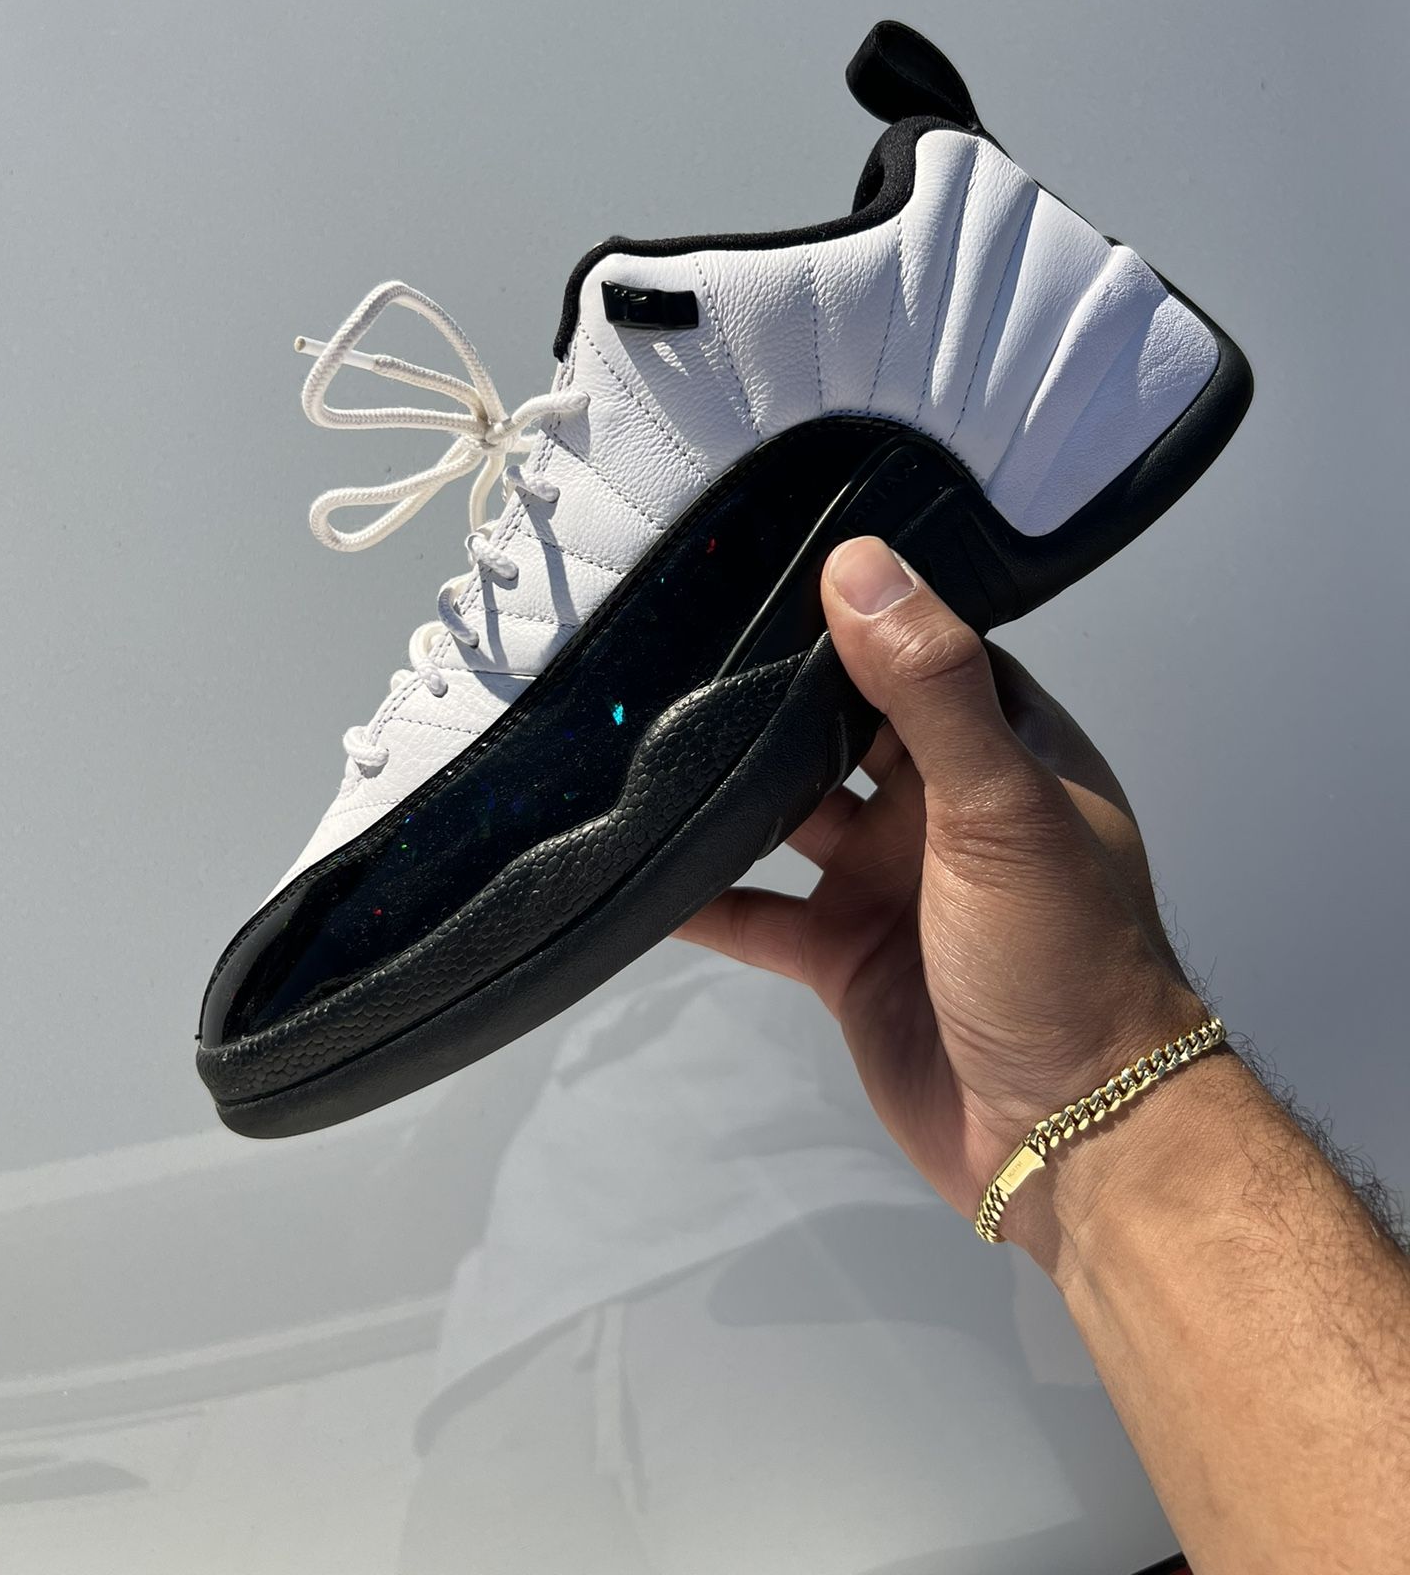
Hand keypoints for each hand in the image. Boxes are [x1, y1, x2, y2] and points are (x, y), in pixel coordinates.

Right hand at [681, 534, 1207, 1244]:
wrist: (1067, 1141)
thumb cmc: (1057, 955)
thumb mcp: (1000, 803)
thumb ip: (928, 686)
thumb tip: (858, 562)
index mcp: (1006, 752)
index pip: (924, 651)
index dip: (857, 609)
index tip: (765, 562)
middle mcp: (946, 805)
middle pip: (845, 726)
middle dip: (774, 692)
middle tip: (670, 636)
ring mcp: (892, 881)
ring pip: (794, 812)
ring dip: (731, 785)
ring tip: (640, 731)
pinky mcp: (845, 956)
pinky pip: (759, 911)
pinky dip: (703, 894)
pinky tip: (636, 864)